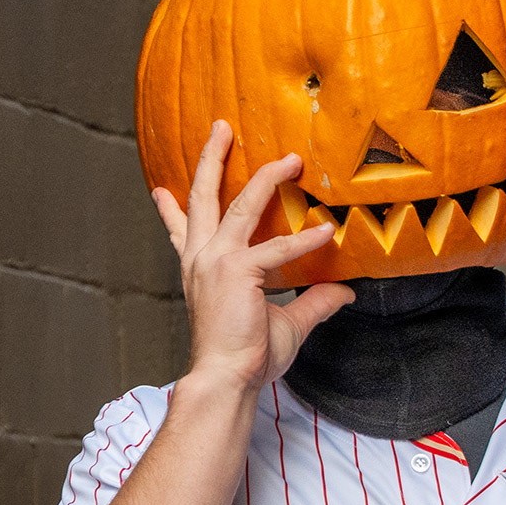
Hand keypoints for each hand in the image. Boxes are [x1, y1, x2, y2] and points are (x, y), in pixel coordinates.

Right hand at [152, 120, 353, 392]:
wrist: (228, 377)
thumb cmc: (246, 356)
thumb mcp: (285, 323)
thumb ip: (313, 302)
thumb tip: (345, 293)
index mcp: (201, 269)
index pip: (183, 230)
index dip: (171, 208)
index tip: (160, 189)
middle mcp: (202, 258)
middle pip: (204, 197)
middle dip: (212, 159)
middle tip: (222, 127)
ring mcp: (216, 261)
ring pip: (240, 205)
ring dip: (266, 177)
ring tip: (289, 159)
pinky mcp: (236, 272)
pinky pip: (276, 249)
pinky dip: (303, 239)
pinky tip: (326, 231)